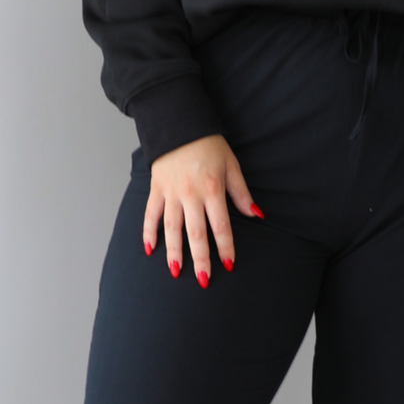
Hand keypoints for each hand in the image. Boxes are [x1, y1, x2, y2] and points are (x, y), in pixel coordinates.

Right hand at [143, 135, 261, 286]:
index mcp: (212, 189)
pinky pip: (151, 214)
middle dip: (200, 259)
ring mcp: (171, 193)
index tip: (229, 265)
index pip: (220, 225)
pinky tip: (150, 249)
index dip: (225, 247)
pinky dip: (148, 232)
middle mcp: (190, 194)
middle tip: (203, 280)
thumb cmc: (209, 144)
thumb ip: (241, 193)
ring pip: (171, 228)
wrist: (179, 123)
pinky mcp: (157, 189)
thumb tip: (255, 215)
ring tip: (176, 272)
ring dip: (174, 252)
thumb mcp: (231, 165)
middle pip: (195, 233)